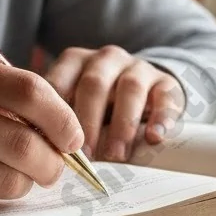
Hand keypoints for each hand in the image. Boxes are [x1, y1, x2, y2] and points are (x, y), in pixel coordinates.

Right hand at [0, 52, 84, 213]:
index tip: (74, 138)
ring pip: (5, 181)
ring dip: (23, 184)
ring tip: (16, 176)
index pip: (28, 91)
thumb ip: (3, 94)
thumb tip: (67, 134)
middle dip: (51, 163)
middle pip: (22, 144)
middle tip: (53, 168)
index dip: (63, 118)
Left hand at [43, 45, 185, 161]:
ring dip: (122, 125)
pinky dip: (159, 119)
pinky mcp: (166, 81)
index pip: (60, 81)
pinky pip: (164, 97)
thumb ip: (63, 123)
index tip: (54, 143)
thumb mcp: (78, 107)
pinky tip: (153, 138)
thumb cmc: (102, 106)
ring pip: (130, 88)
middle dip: (89, 121)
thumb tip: (49, 156)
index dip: (56, 114)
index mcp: (76, 62)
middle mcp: (106, 59)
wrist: (145, 91)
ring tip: (117, 154)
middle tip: (86, 155)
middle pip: (95, 84)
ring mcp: (138, 67)